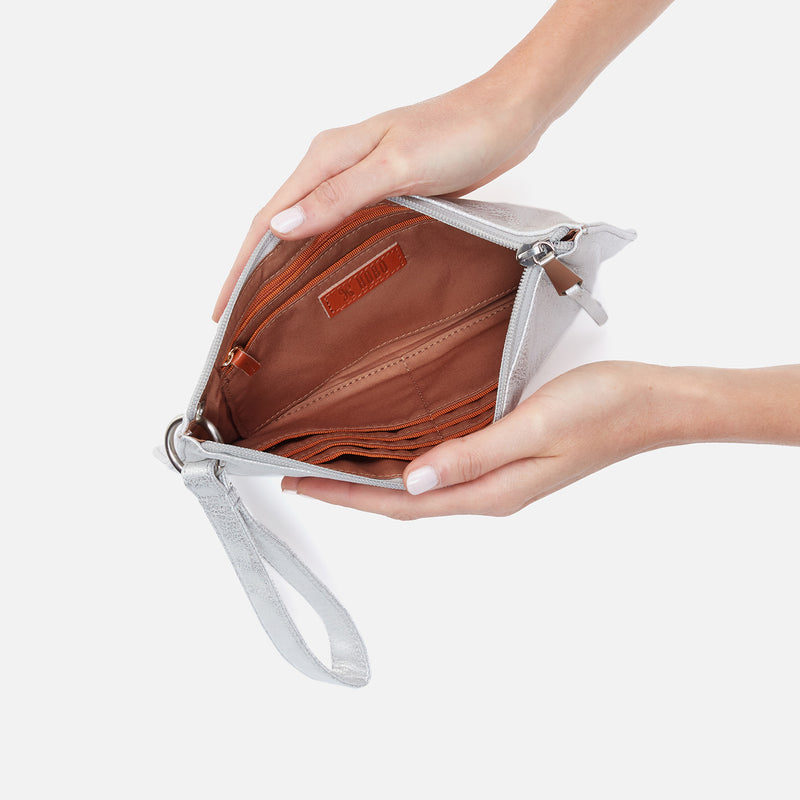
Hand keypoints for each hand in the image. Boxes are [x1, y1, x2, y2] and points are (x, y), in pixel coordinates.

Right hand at [213, 76, 543, 319]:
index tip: (223, 307)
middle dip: (253, 268)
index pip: (266, 217)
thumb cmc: (456, 133)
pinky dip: (319, 253)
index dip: (240, 265)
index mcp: (327, 157)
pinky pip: (336, 228)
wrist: (504, 118)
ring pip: (306, 227)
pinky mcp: (381, 193)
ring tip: (269, 304)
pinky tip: (321, 276)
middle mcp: (334, 167)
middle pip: (278, 223)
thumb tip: (280, 229)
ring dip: (282, 262)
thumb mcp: (394, 166)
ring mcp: (357, 180)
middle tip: (240, 315)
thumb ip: (337, 198)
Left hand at [280, 362, 676, 517]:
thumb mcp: (531, 427)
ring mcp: (498, 479)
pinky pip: (442, 470)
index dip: (346, 497)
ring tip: (332, 466)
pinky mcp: (506, 459)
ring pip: (420, 488)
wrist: (652, 404)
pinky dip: (407, 465)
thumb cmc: (600, 409)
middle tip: (300, 474)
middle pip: (403, 501)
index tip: (298, 484)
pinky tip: (395, 451)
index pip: (401, 503)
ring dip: (374, 482)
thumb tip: (411, 481)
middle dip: (349, 493)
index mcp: (489, 491)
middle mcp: (487, 492)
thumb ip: (471, 456)